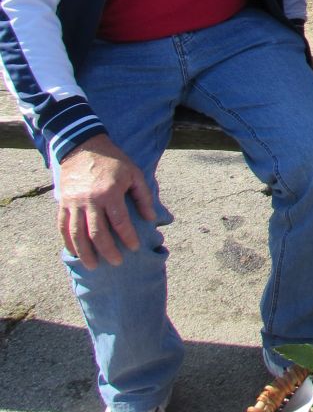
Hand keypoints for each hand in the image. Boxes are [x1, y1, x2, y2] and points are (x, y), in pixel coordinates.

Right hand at [56, 133, 155, 268]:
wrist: (83, 145)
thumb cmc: (113, 160)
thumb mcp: (134, 173)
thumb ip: (143, 196)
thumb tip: (151, 218)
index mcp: (110, 192)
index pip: (120, 222)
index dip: (127, 237)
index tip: (133, 248)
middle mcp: (90, 200)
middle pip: (97, 233)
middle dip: (107, 251)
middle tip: (115, 263)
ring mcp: (74, 202)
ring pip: (77, 234)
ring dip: (85, 252)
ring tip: (93, 265)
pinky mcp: (63, 202)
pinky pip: (63, 226)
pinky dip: (68, 241)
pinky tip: (74, 252)